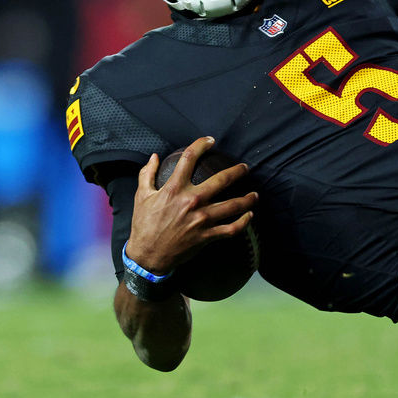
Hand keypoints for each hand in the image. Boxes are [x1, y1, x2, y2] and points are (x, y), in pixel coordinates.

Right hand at [126, 136, 256, 274]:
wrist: (148, 256)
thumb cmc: (144, 225)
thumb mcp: (142, 196)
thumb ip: (147, 174)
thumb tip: (154, 157)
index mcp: (174, 189)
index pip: (189, 158)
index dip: (201, 145)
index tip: (211, 141)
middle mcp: (191, 202)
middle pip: (221, 180)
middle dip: (237, 172)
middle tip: (245, 168)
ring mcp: (201, 220)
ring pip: (232, 206)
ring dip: (247, 199)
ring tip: (255, 194)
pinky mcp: (207, 236)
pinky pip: (231, 229)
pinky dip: (243, 223)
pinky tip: (249, 216)